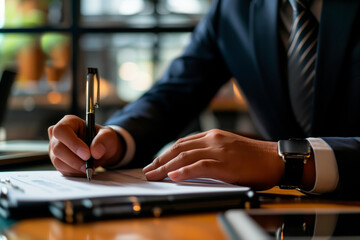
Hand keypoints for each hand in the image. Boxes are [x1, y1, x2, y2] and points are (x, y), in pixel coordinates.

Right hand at [48, 115, 123, 176]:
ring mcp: (55, 148)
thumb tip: (95, 151)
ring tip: (90, 168)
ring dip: (76, 167)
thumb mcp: (108, 135)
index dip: (72, 143)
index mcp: (69, 122)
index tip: (87, 154)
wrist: (101, 151)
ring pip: (58, 161)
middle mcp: (58, 135)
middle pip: (58, 148)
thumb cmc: (102, 139)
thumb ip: (103, 139)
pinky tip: (84, 169)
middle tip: (89, 165)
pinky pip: (62, 169)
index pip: (62, 130)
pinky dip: (75, 172)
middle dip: (75, 159)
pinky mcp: (57, 161)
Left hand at [143, 129, 283, 189]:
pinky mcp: (226, 164)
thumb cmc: (253, 158)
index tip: (155, 163)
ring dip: (166, 167)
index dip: (166, 153)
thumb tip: (191, 164)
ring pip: (185, 157)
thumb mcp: (228, 149)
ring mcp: (219, 151)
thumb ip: (210, 152)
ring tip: (153, 175)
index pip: (182, 143)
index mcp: (213, 136)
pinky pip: (200, 166)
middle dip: (160, 160)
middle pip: (179, 148)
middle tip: (148, 171)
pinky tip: (174, 177)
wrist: (276, 159)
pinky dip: (185, 171)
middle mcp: (213, 140)